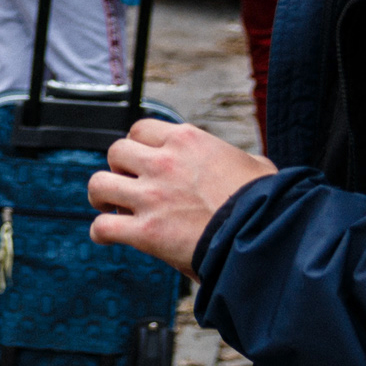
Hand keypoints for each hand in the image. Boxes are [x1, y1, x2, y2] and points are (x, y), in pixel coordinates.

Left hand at [86, 117, 271, 277]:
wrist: (265, 232)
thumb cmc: (267, 202)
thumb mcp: (256, 166)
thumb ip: (235, 160)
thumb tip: (241, 166)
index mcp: (188, 140)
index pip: (141, 129)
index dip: (137, 146)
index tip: (142, 162)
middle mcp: (164, 162)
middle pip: (115, 152)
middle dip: (118, 168)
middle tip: (127, 185)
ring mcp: (151, 196)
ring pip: (98, 184)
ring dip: (101, 196)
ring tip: (110, 207)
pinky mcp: (145, 231)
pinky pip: (102, 226)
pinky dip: (101, 232)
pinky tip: (110, 235)